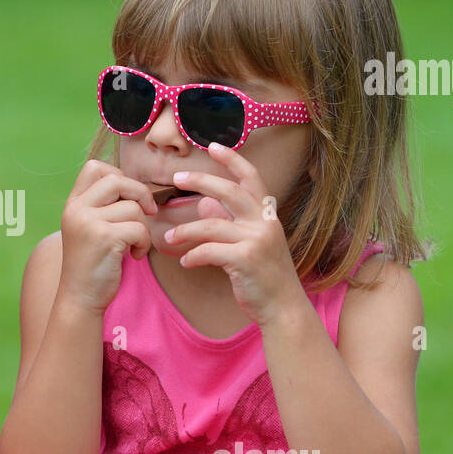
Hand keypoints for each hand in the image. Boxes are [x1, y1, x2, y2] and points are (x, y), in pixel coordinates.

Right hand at [57, 159, 156, 313]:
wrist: (80, 298)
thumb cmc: (92, 264)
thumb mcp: (89, 228)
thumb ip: (103, 206)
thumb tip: (137, 188)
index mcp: (73, 204)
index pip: (94, 167)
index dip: (119, 175)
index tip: (128, 197)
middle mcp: (76, 209)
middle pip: (117, 179)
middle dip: (140, 194)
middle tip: (147, 212)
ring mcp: (88, 222)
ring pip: (133, 207)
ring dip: (143, 227)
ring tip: (134, 245)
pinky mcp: (103, 238)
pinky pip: (139, 228)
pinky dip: (143, 243)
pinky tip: (134, 256)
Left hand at [162, 142, 307, 327]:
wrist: (283, 308)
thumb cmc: (263, 275)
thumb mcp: (251, 243)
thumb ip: (231, 221)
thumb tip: (206, 202)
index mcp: (267, 215)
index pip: (251, 178)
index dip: (233, 160)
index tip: (214, 145)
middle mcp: (265, 223)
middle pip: (230, 191)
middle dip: (201, 180)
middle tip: (176, 177)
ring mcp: (257, 240)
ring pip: (211, 225)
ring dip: (185, 230)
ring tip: (169, 237)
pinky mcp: (245, 260)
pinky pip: (209, 251)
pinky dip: (193, 255)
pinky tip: (185, 261)